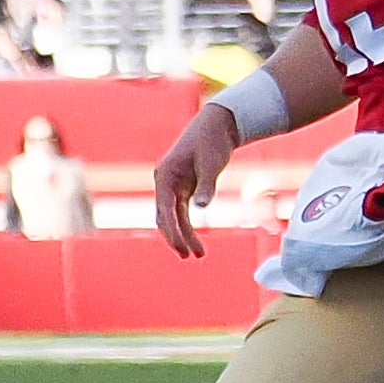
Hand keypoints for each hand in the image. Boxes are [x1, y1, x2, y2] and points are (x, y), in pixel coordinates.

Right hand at [153, 102, 241, 258]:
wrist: (218, 126)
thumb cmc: (213, 141)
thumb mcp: (212, 162)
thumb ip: (206, 185)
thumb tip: (201, 208)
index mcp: (165, 175)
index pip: (164, 209)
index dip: (172, 231)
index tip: (182, 248)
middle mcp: (164, 182)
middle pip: (164, 217)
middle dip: (176, 238)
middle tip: (190, 256)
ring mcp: (173, 186)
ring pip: (173, 218)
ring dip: (183, 235)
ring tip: (198, 254)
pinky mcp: (184, 189)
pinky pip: (181, 213)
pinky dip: (187, 227)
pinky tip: (196, 241)